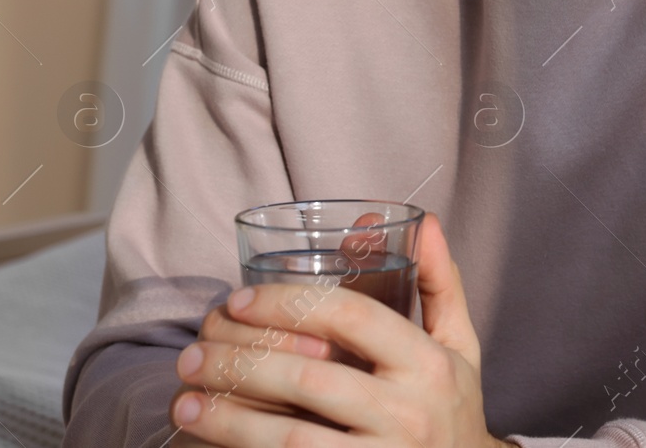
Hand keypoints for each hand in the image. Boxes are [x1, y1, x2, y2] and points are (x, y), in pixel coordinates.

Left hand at [171, 212, 511, 445]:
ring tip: (185, 400)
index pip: (353, 318)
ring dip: (230, 419)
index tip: (239, 299)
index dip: (290, 303)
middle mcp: (409, 412)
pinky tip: (213, 442)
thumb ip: (440, 283)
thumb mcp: (460, 345)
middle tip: (192, 352)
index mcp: (430, 364)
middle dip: (242, 362)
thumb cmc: (453, 406)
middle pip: (311, 379)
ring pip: (291, 438)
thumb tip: (426, 220)